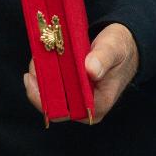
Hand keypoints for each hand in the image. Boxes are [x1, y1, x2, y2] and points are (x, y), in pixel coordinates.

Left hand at [22, 22, 139, 124]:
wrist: (123, 44)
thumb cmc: (120, 49)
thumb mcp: (114, 49)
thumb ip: (103, 59)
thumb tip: (91, 70)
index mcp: (97, 105)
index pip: (65, 112)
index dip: (45, 98)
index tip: (33, 78)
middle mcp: (84, 105)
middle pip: (53, 104)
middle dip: (39, 84)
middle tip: (35, 62)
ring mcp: (76, 96)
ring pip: (49, 92)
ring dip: (40, 75)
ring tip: (39, 56)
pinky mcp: (70, 86)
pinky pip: (52, 82)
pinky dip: (44, 70)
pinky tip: (42, 57)